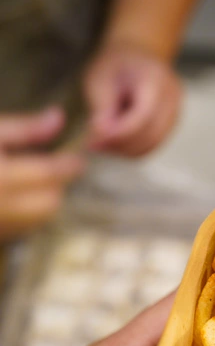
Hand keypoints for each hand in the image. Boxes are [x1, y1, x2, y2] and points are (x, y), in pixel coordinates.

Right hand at [0, 108, 84, 240]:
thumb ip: (24, 129)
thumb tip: (58, 118)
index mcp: (0, 178)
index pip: (49, 173)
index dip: (69, 165)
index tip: (77, 159)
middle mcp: (0, 206)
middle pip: (50, 202)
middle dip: (55, 186)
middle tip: (49, 168)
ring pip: (40, 218)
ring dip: (44, 200)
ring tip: (29, 180)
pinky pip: (23, 228)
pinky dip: (28, 214)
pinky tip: (15, 197)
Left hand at [84, 42, 181, 156]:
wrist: (138, 53)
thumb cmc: (116, 64)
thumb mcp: (99, 79)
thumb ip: (102, 109)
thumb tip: (100, 137)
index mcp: (155, 79)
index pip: (142, 117)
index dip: (118, 134)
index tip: (93, 142)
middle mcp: (172, 97)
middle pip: (150, 135)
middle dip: (120, 145)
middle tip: (93, 145)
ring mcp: (175, 111)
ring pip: (151, 144)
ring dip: (125, 150)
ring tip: (101, 142)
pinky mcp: (171, 123)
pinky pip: (152, 144)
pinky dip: (132, 148)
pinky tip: (114, 141)